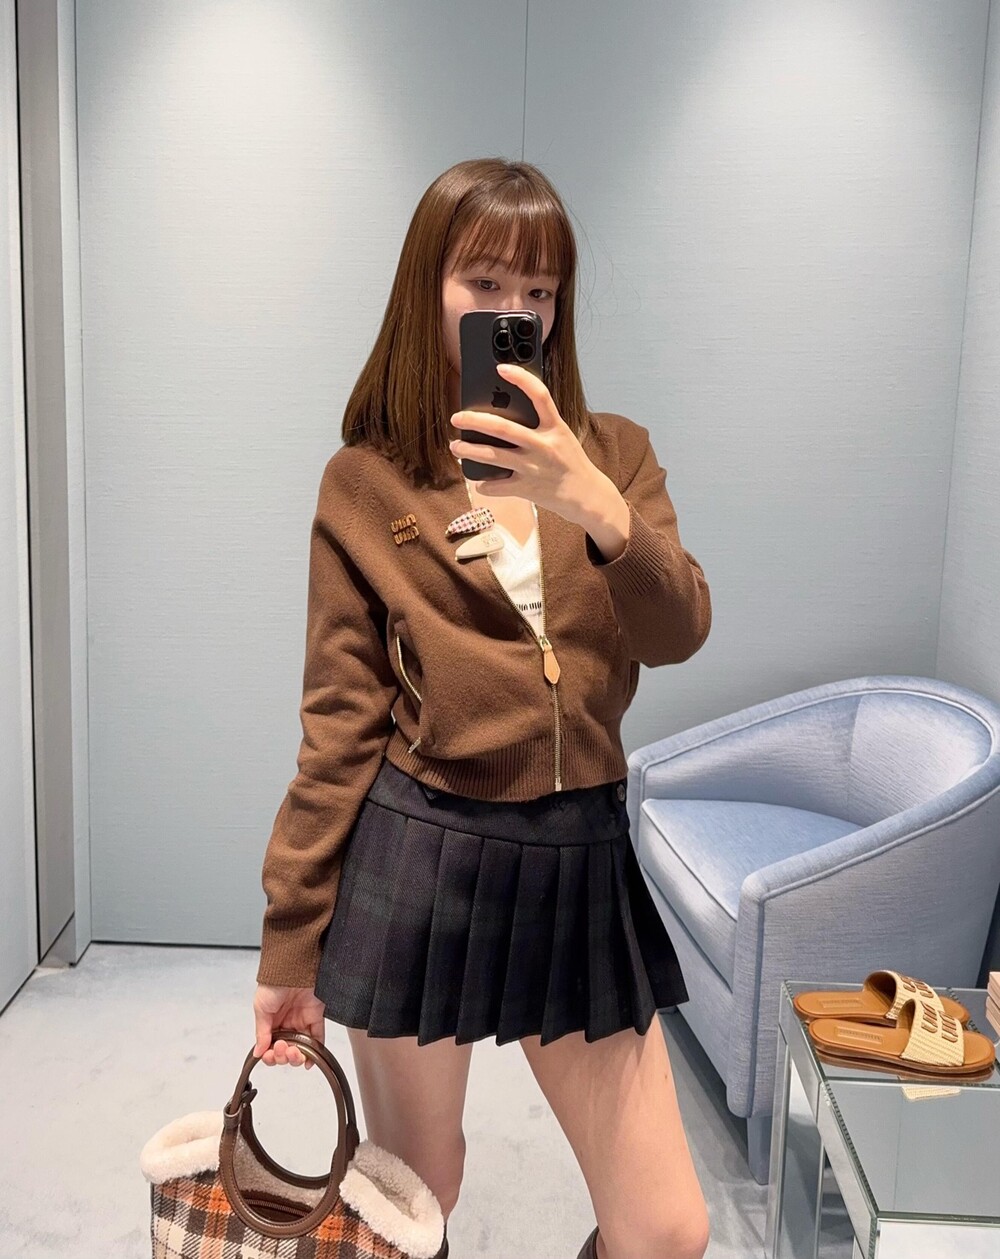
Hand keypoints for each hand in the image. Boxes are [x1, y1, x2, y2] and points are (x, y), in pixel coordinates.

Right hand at [252, 984, 326, 1068]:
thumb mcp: (261, 1008)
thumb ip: (262, 1032)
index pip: (271, 1046)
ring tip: (293, 1051)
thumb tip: (258, 1052)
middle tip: (282, 1047)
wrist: (292, 968)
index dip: (271, 1055)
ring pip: (301, 1048)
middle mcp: (287, 1023)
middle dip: (283, 1055)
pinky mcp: (316, 1016)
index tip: (270, 1054)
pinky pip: (318, 1037)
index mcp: (272, 1022)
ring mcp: (302, 1021)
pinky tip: (309, 1060)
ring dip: (297, 1056)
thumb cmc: (274, 983)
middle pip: (286, 1050)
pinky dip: (315, 1051)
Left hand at [449, 363, 604, 524]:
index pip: (540, 395)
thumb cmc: (569, 461)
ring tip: (455, 447)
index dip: (521, 378)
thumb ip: (539, 424)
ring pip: (493, 456)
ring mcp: (534, 467)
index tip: (501, 368)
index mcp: (555, 427)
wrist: (586, 495)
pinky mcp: (527, 488)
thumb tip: (504, 412)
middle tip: (456, 417)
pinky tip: (479, 482)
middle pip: (503, 428)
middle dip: (475, 421)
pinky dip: (485, 485)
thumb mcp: (561, 436)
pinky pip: (497, 486)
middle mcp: (543, 445)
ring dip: (469, 451)